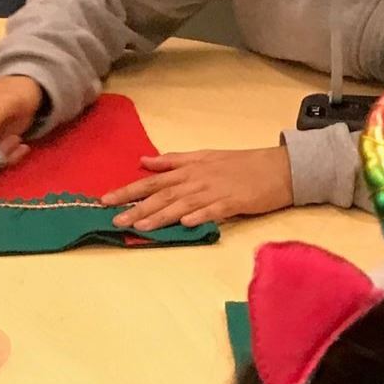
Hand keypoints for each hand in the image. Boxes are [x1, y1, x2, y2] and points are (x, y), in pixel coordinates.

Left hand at [103, 146, 294, 230]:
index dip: (129, 190)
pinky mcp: (234, 202)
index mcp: (189, 169)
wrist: (278, 167)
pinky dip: (199, 216)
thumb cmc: (239, 164)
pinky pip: (214, 210)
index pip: (152, 181)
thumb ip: (173, 161)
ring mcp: (215, 191)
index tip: (106, 200)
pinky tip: (185, 224)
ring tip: (141, 226)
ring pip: (183, 204)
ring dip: (161, 216)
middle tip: (115, 219)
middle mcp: (197, 179)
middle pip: (162, 195)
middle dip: (137, 207)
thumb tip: (144, 161)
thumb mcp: (203, 156)